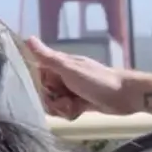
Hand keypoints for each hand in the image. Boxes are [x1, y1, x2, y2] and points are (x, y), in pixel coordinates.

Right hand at [25, 36, 139, 119]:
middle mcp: (63, 76)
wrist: (124, 96)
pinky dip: (70, 113)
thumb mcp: (69, 69)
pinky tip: (79, 112)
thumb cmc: (96, 80)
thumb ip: (47, 57)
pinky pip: (64, 110)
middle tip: (64, 100)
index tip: (46, 90)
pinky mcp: (78, 102)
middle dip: (51, 101)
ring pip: (53, 103)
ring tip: (74, 107)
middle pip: (43, 92)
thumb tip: (28, 38)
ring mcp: (71, 90)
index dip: (37, 85)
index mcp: (59, 65)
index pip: (36, 74)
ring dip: (61, 108)